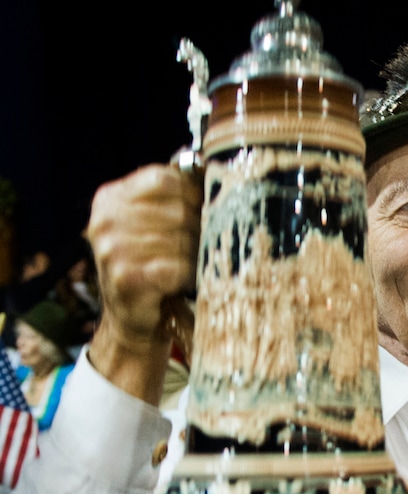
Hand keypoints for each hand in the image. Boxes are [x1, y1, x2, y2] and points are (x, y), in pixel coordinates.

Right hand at [86, 164, 201, 402]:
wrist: (130, 319)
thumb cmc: (149, 266)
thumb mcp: (150, 224)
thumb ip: (170, 198)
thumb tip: (214, 174)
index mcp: (110, 198)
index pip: (164, 179)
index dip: (193, 194)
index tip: (204, 210)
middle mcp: (106, 220)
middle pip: (176, 210)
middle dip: (197, 229)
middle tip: (203, 245)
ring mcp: (112, 249)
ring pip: (179, 239)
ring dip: (194, 255)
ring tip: (192, 264)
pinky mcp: (126, 277)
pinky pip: (175, 266)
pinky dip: (187, 274)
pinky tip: (183, 281)